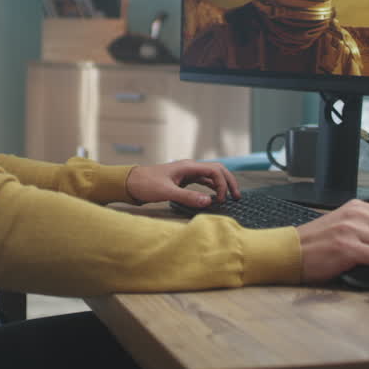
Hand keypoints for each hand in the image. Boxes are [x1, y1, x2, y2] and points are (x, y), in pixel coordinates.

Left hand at [125, 159, 240, 206]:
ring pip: (211, 175)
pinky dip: (212, 187)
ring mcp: (187, 172)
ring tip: (230, 197)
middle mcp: (190, 167)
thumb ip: (188, 197)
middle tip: (237, 196)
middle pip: (217, 170)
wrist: (131, 182)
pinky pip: (203, 180)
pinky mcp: (183, 179)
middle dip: (228, 182)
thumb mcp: (167, 192)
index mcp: (188, 166)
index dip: (223, 184)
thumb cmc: (146, 184)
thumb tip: (209, 201)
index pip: (214, 170)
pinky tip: (215, 196)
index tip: (221, 200)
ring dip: (222, 184)